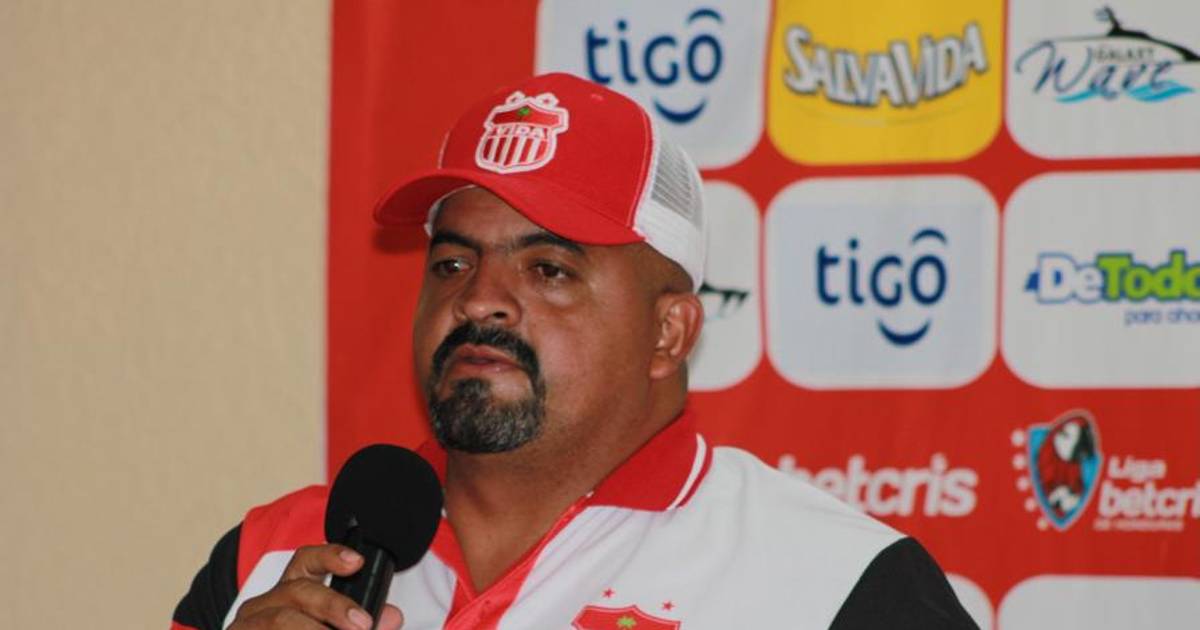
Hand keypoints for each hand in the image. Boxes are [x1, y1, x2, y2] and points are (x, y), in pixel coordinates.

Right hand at [229, 543, 403, 629]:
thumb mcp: (332, 629)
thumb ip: (363, 625)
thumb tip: (392, 616)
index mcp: (289, 594)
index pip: (305, 561)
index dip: (330, 555)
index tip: (356, 562)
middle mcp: (264, 605)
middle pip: (299, 591)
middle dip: (334, 606)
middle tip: (363, 625)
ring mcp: (247, 625)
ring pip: (281, 620)